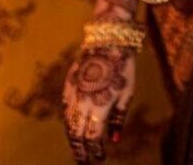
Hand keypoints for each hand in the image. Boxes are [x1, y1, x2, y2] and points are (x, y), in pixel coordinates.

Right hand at [62, 31, 135, 162]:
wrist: (108, 39)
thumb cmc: (123, 66)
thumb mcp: (127, 91)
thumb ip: (119, 117)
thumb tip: (113, 140)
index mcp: (99, 106)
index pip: (92, 137)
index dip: (94, 152)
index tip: (99, 159)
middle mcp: (82, 103)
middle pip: (77, 134)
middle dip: (80, 151)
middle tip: (85, 162)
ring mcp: (73, 93)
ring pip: (68, 123)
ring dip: (72, 138)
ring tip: (79, 148)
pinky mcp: (68, 85)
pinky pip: (65, 109)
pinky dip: (68, 122)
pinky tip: (72, 127)